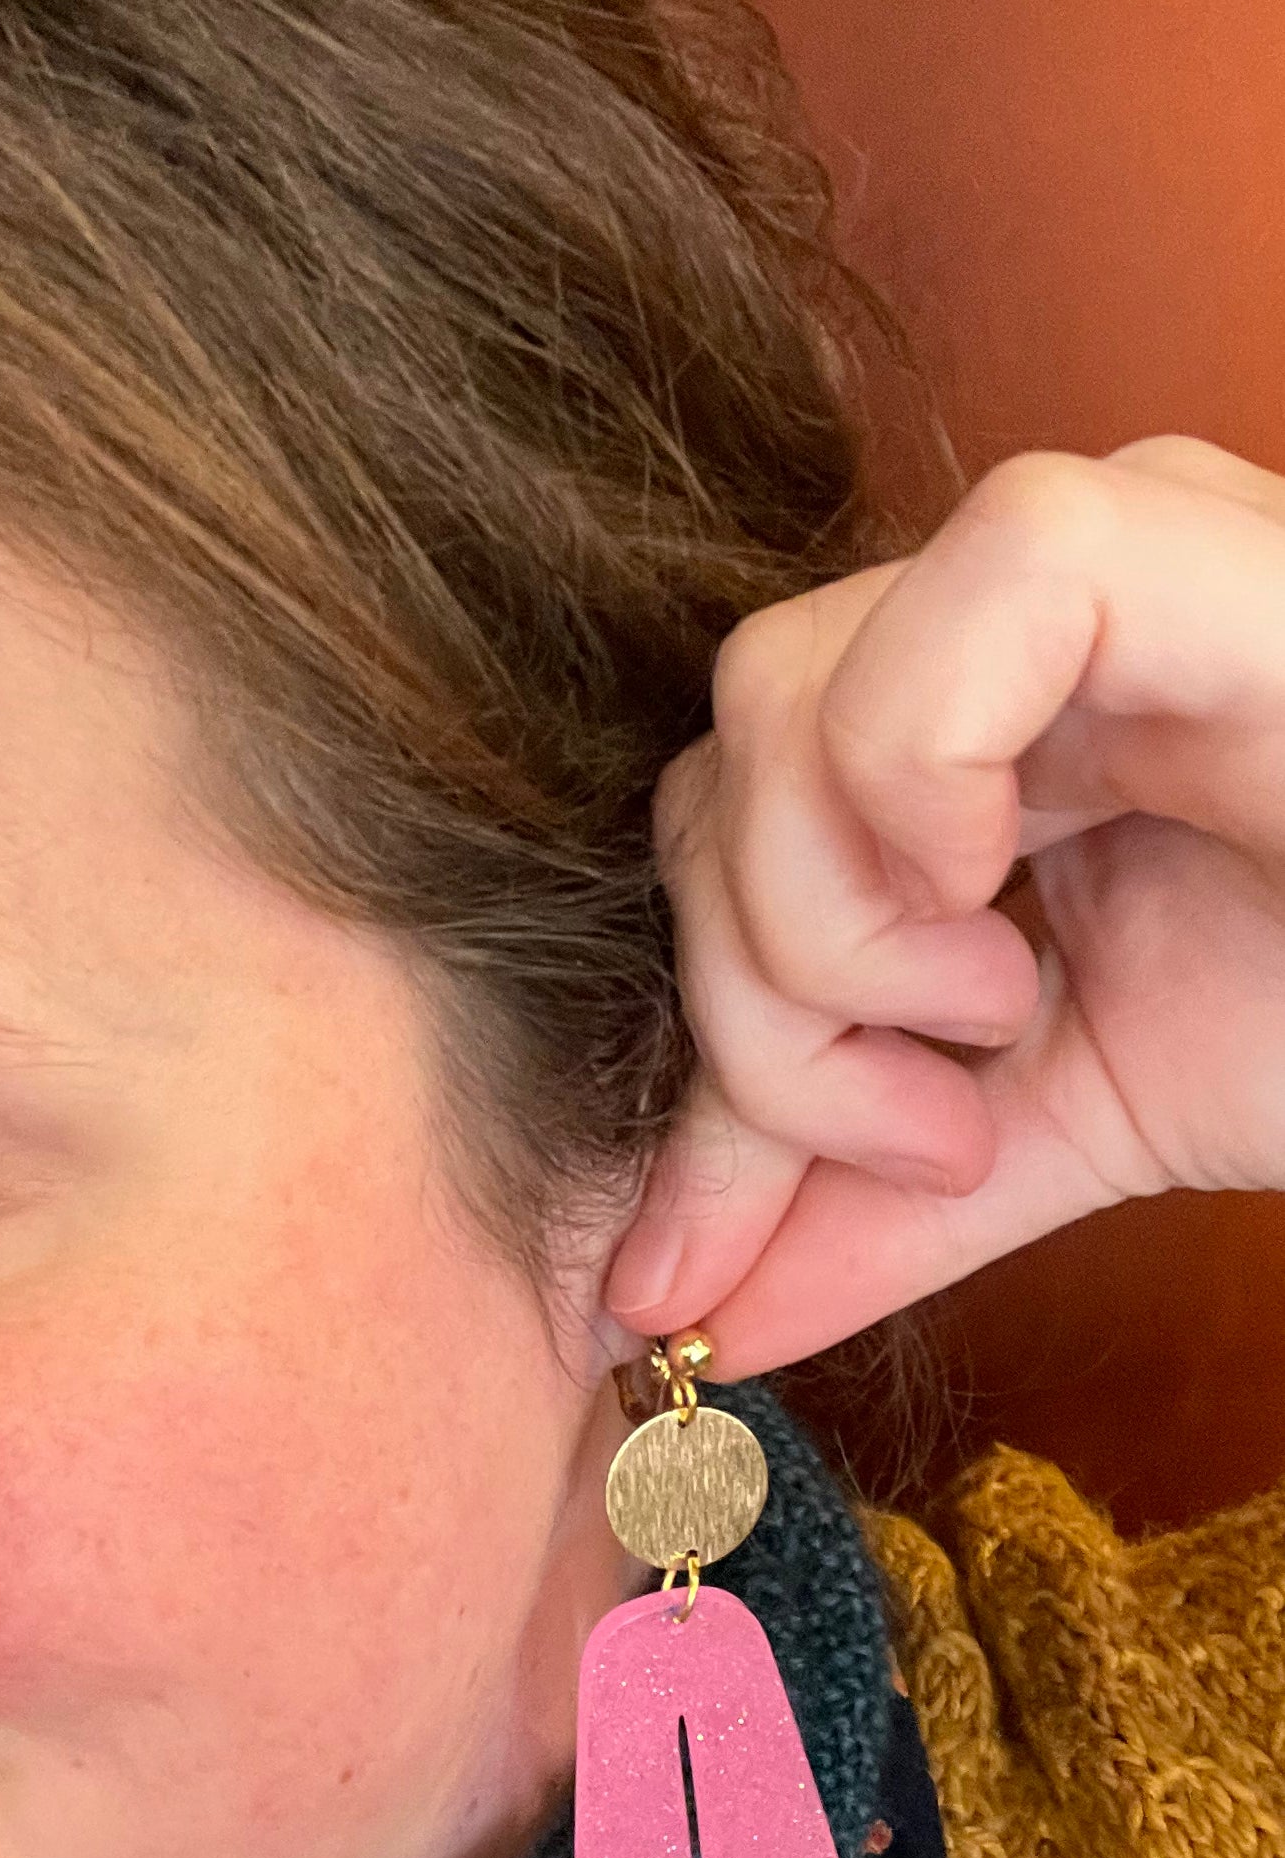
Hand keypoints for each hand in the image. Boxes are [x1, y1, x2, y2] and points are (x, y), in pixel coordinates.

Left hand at [604, 436, 1284, 1377]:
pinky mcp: (1179, 541)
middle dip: (764, 999)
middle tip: (929, 1126)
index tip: (792, 1208)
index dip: (717, 1030)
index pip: (721, 829)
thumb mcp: (1067, 1127)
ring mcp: (1100, 554)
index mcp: (978, 735)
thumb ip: (863, 1203)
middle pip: (720, 765)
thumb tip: (678, 1316)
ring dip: (835, 917)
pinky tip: (1007, 894)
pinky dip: (922, 774)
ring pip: (778, 688)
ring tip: (1000, 1018)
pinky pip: (964, 594)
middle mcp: (1013, 619)